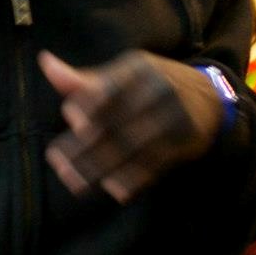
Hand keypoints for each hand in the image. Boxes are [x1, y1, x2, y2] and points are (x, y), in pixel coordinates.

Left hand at [41, 51, 224, 203]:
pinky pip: (155, 164)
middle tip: (60, 166)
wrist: (210, 96)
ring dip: (102, 168)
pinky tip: (113, 190)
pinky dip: (133, 179)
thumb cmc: (153, 83)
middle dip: (86, 148)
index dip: (91, 103)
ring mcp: (174, 119)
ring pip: (132, 147)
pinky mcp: (185, 143)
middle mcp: (159, 91)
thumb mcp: (125, 73)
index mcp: (140, 69)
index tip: (71, 121)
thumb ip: (85, 79)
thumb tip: (45, 64)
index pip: (111, 88)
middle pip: (117, 122)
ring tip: (76, 184)